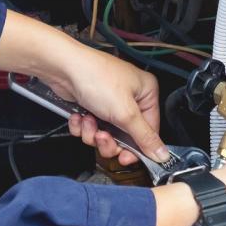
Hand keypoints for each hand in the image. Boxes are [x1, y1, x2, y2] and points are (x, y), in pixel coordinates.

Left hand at [0, 12, 168, 165]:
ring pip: (106, 134)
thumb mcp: (125, 113)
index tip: (125, 157)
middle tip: (102, 137)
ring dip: (93, 133)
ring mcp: (110, 102)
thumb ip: (144, 137)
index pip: (149, 130)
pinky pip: (92, 128)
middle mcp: (130, 97)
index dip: (137, 147)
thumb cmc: (95, 77)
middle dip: (109, 140)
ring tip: (89, 121)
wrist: (63, 69)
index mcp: (146, 93)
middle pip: (126, 136)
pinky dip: (83, 126)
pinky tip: (80, 116)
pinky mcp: (92, 106)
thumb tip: (162, 154)